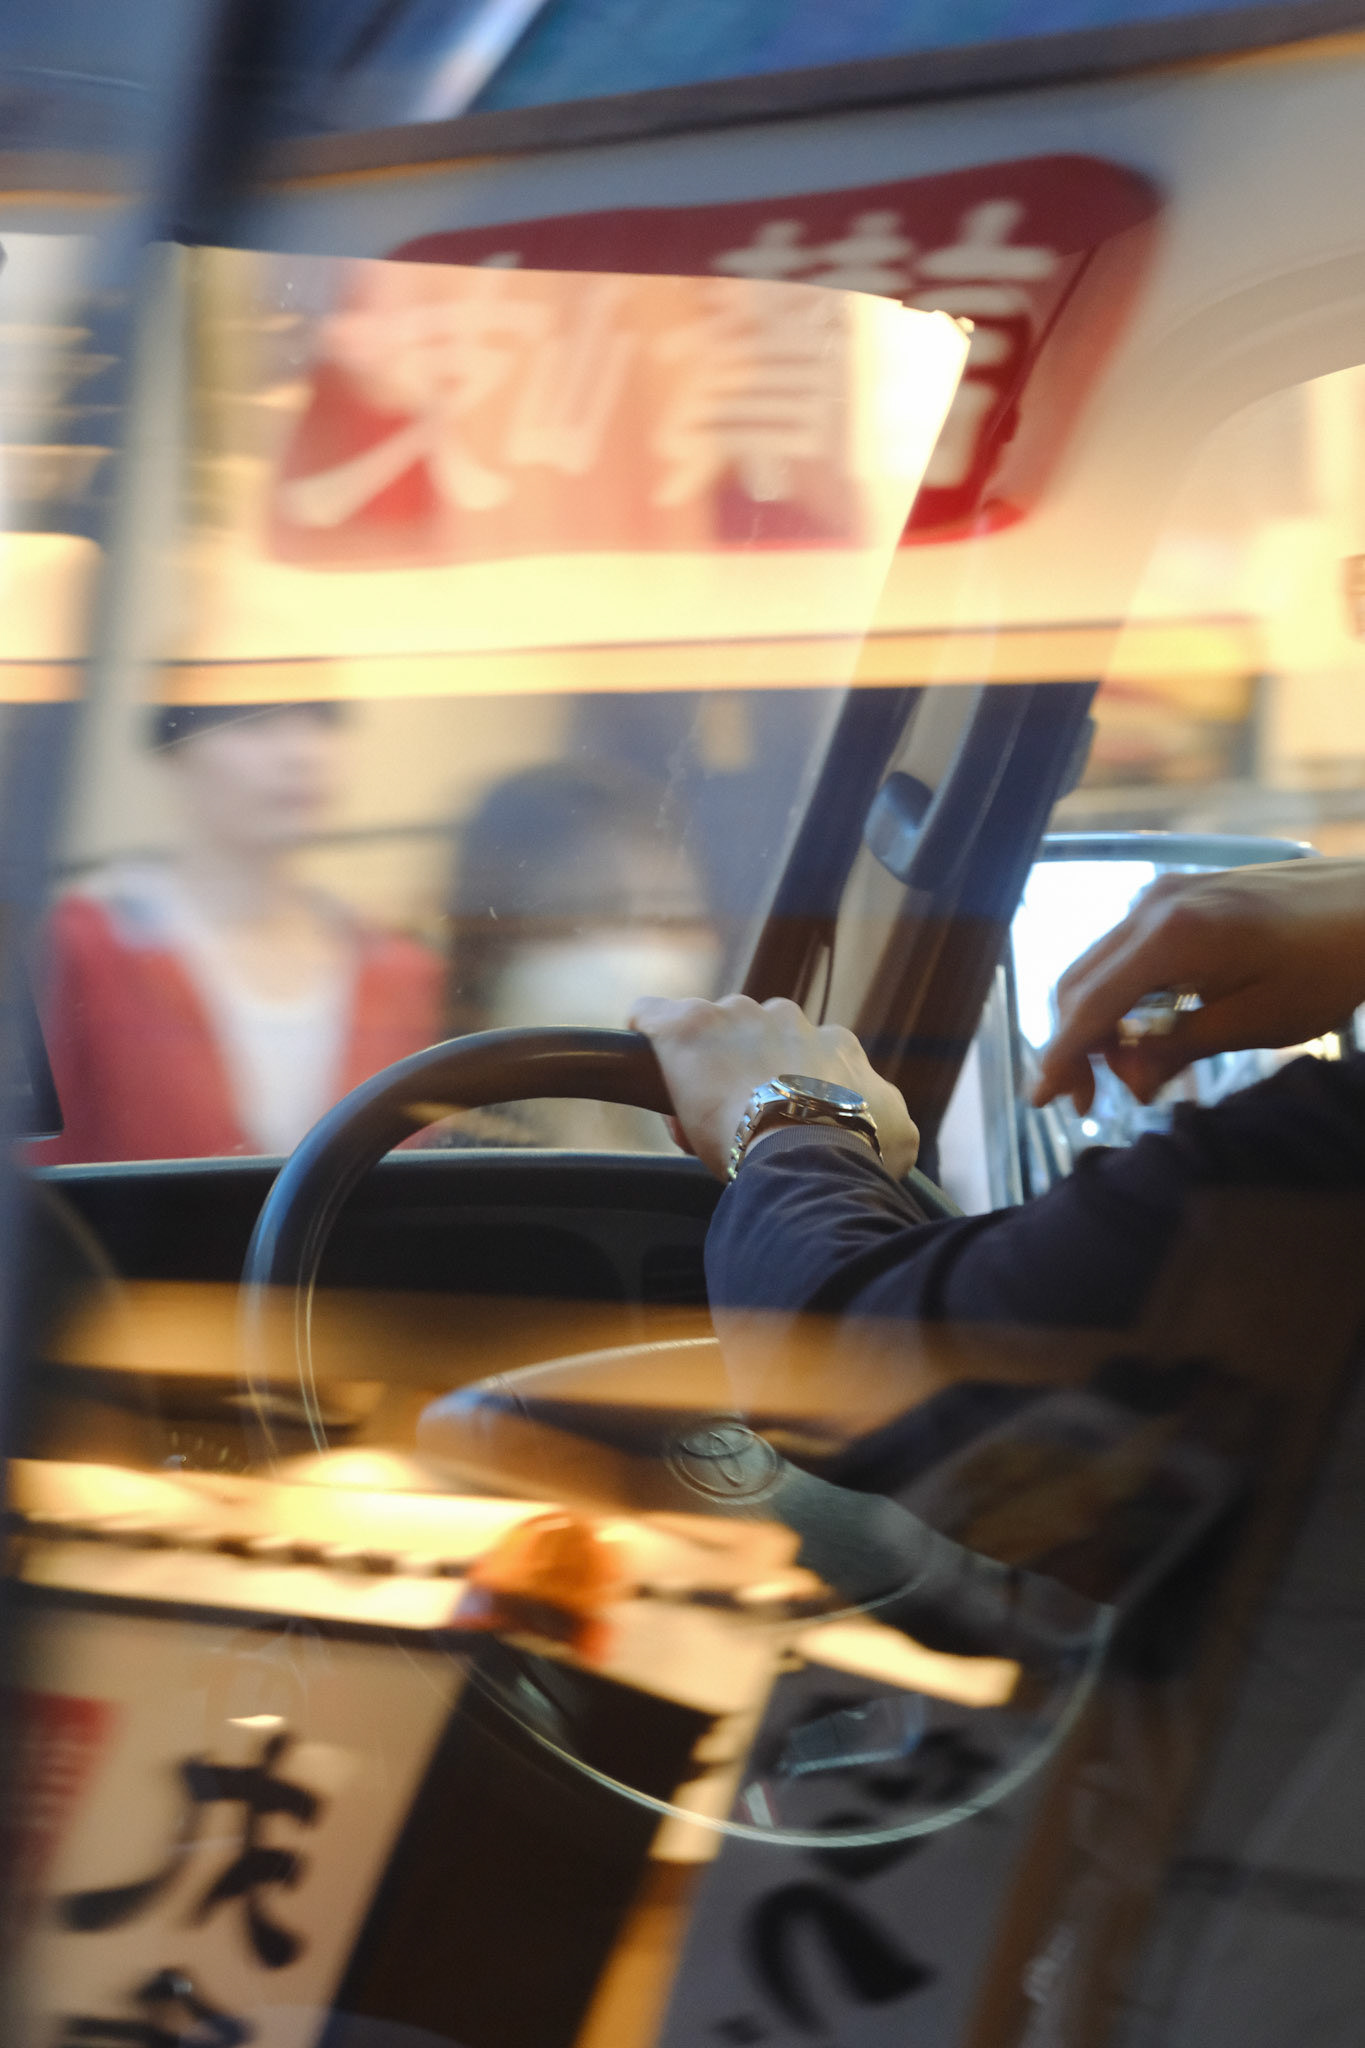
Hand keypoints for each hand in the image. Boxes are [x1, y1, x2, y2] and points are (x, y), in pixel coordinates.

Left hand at [629, 993, 919, 1180]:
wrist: (810, 1147)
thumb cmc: (853, 1151)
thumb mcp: (896, 1139)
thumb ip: (888, 1125)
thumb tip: (887, 1137)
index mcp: (833, 1044)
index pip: (800, 1057)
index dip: (782, 1092)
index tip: (773, 1124)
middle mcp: (786, 1018)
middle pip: (751, 1040)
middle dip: (742, 1074)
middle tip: (734, 1125)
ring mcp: (736, 1017)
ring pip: (708, 1035)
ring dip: (700, 1068)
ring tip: (694, 1115)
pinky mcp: (687, 1025)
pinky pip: (653, 1014)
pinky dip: (646, 1030)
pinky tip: (639, 1048)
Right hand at [1034, 858, 1364, 1111]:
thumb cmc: (1330, 966)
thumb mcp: (1256, 1022)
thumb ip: (1179, 1046)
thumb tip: (1126, 1077)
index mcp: (1169, 937)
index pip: (1089, 1005)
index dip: (1060, 1057)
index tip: (1040, 1100)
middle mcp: (1153, 907)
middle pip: (1079, 983)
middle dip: (1076, 1045)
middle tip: (1098, 1101)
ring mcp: (1165, 895)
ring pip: (1100, 967)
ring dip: (1101, 1022)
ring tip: (1138, 1073)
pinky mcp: (1181, 897)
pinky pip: (1128, 951)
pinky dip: (1125, 994)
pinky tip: (1153, 1029)